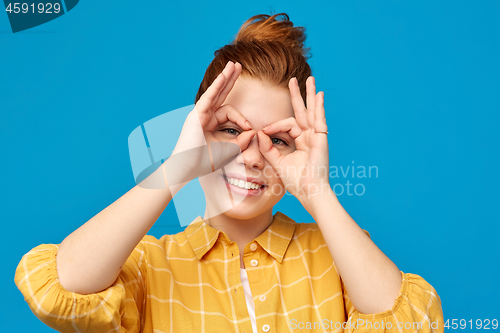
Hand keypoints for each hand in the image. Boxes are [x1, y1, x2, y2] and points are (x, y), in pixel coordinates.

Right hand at [166, 61, 254, 187]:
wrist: (189, 167)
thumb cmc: (205, 161)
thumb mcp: (229, 151)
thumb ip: (241, 142)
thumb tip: (253, 132)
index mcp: (211, 122)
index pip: (229, 112)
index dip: (242, 119)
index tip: (249, 128)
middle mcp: (205, 115)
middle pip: (221, 93)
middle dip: (231, 80)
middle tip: (239, 66)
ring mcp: (200, 113)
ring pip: (215, 92)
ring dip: (225, 78)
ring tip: (234, 65)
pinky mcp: (196, 115)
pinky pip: (209, 97)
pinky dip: (216, 86)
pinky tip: (224, 76)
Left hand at [257, 76, 331, 205]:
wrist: (309, 192)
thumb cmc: (296, 181)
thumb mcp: (277, 162)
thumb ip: (268, 148)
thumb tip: (259, 133)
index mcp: (300, 141)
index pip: (287, 125)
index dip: (274, 126)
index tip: (263, 131)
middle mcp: (309, 136)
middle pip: (302, 111)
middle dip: (297, 95)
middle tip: (293, 80)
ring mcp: (316, 136)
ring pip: (312, 111)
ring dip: (310, 94)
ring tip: (309, 79)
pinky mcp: (321, 139)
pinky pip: (319, 119)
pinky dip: (319, 106)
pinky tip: (319, 94)